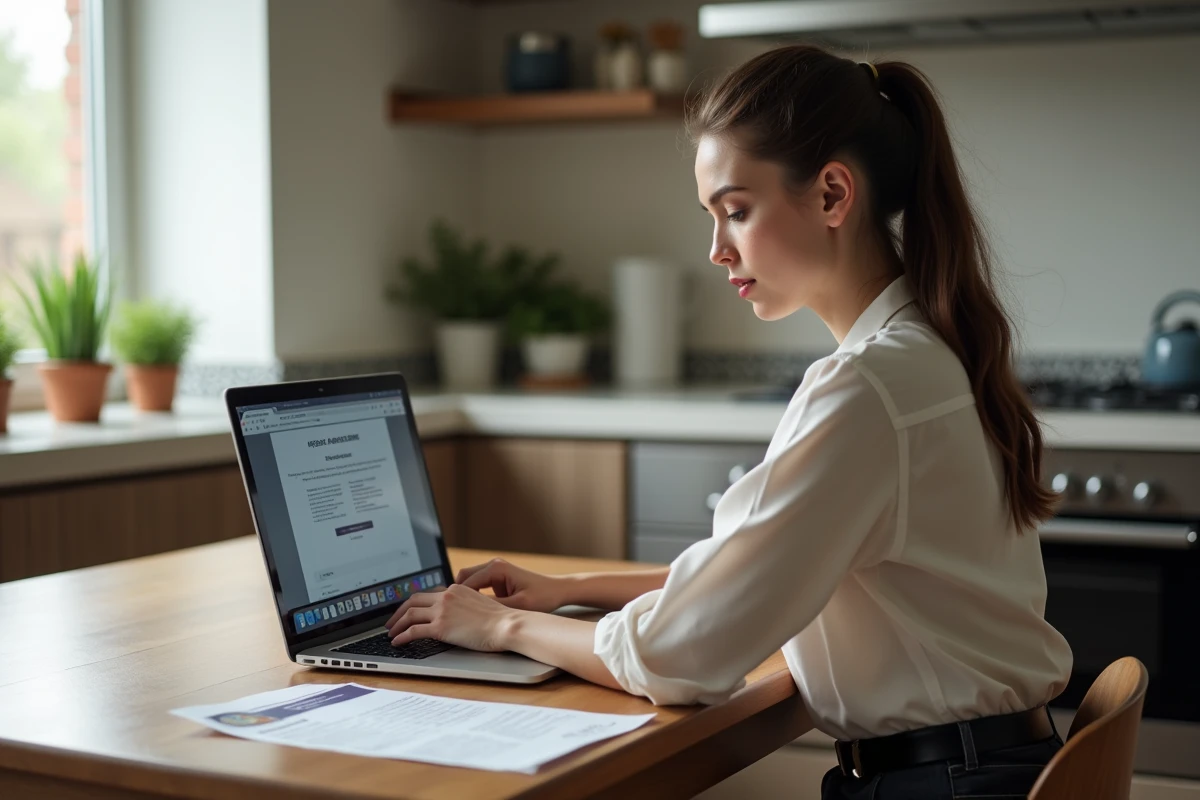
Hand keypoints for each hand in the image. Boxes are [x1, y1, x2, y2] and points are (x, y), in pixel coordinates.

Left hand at [385, 584, 520, 651]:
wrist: (507, 625)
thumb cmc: (501, 620)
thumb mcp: (480, 606)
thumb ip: (465, 606)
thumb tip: (458, 617)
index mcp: (456, 589)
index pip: (429, 593)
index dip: (415, 602)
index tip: (408, 610)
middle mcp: (446, 596)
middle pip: (413, 600)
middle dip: (399, 611)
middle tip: (392, 621)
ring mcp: (442, 611)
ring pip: (409, 614)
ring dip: (397, 624)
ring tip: (391, 633)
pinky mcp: (441, 627)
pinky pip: (413, 631)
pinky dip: (402, 636)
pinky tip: (398, 642)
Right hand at [455, 558, 567, 612]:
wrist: (558, 590)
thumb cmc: (543, 596)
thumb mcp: (518, 605)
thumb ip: (494, 607)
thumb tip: (471, 611)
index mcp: (496, 568)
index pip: (465, 583)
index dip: (457, 600)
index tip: (451, 616)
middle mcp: (493, 565)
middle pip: (463, 578)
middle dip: (457, 596)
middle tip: (453, 616)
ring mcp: (495, 570)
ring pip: (468, 582)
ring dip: (465, 597)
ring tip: (462, 616)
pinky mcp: (498, 578)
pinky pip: (478, 586)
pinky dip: (474, 597)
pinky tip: (475, 613)